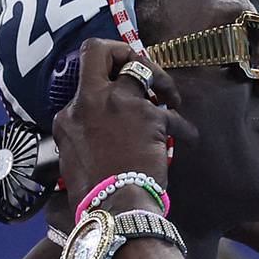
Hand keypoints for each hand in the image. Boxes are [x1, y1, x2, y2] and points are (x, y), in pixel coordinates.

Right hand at [50, 40, 189, 226]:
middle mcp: (90, 101)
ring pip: (142, 67)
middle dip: (122, 50)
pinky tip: (189, 139)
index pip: (84, 84)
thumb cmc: (95, 195)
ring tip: (172, 98)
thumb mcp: (74, 160)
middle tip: (140, 66)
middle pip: (99, 50)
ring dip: (162, 80)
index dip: (105, 88)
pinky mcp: (149, 116)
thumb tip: (99, 134)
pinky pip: (173, 115)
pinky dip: (184, 129)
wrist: (115, 208)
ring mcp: (119, 103)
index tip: (118, 100)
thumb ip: (84, 137)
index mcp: (69, 116)